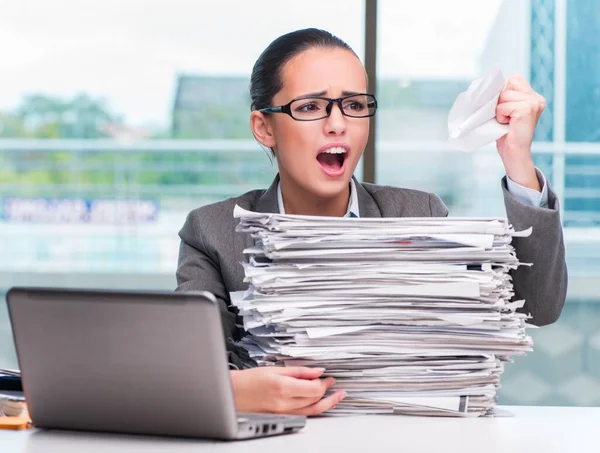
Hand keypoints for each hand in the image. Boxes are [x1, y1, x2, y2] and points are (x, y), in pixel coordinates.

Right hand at [230, 366, 345, 415]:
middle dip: (327, 391)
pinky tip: (321, 404)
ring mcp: (283, 413)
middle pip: (314, 399)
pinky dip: (315, 409)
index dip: (324, 383)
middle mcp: (284, 403)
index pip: (313, 388)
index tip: (329, 377)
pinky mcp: (282, 417)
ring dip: (327, 404)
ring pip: (312, 410)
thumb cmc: (249, 380)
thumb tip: (316, 371)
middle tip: (334, 384)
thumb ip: (299, 371)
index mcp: (282, 387)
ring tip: (337, 397)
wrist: (234, 393)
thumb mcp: (275, 369)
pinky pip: (303, 414)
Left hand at [495, 74, 545, 190]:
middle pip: (508, 84)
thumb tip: (489, 85)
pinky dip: (500, 115)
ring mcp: (533, 102)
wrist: (514, 153)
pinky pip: (503, 106)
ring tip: (506, 121)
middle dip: (501, 100)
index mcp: (534, 96)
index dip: (504, 91)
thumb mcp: (506, 110)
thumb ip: (505, 96)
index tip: (505, 108)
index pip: (514, 78)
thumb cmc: (506, 133)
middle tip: (506, 116)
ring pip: (504, 95)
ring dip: (500, 109)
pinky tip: (507, 124)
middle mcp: (537, 98)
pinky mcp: (527, 109)